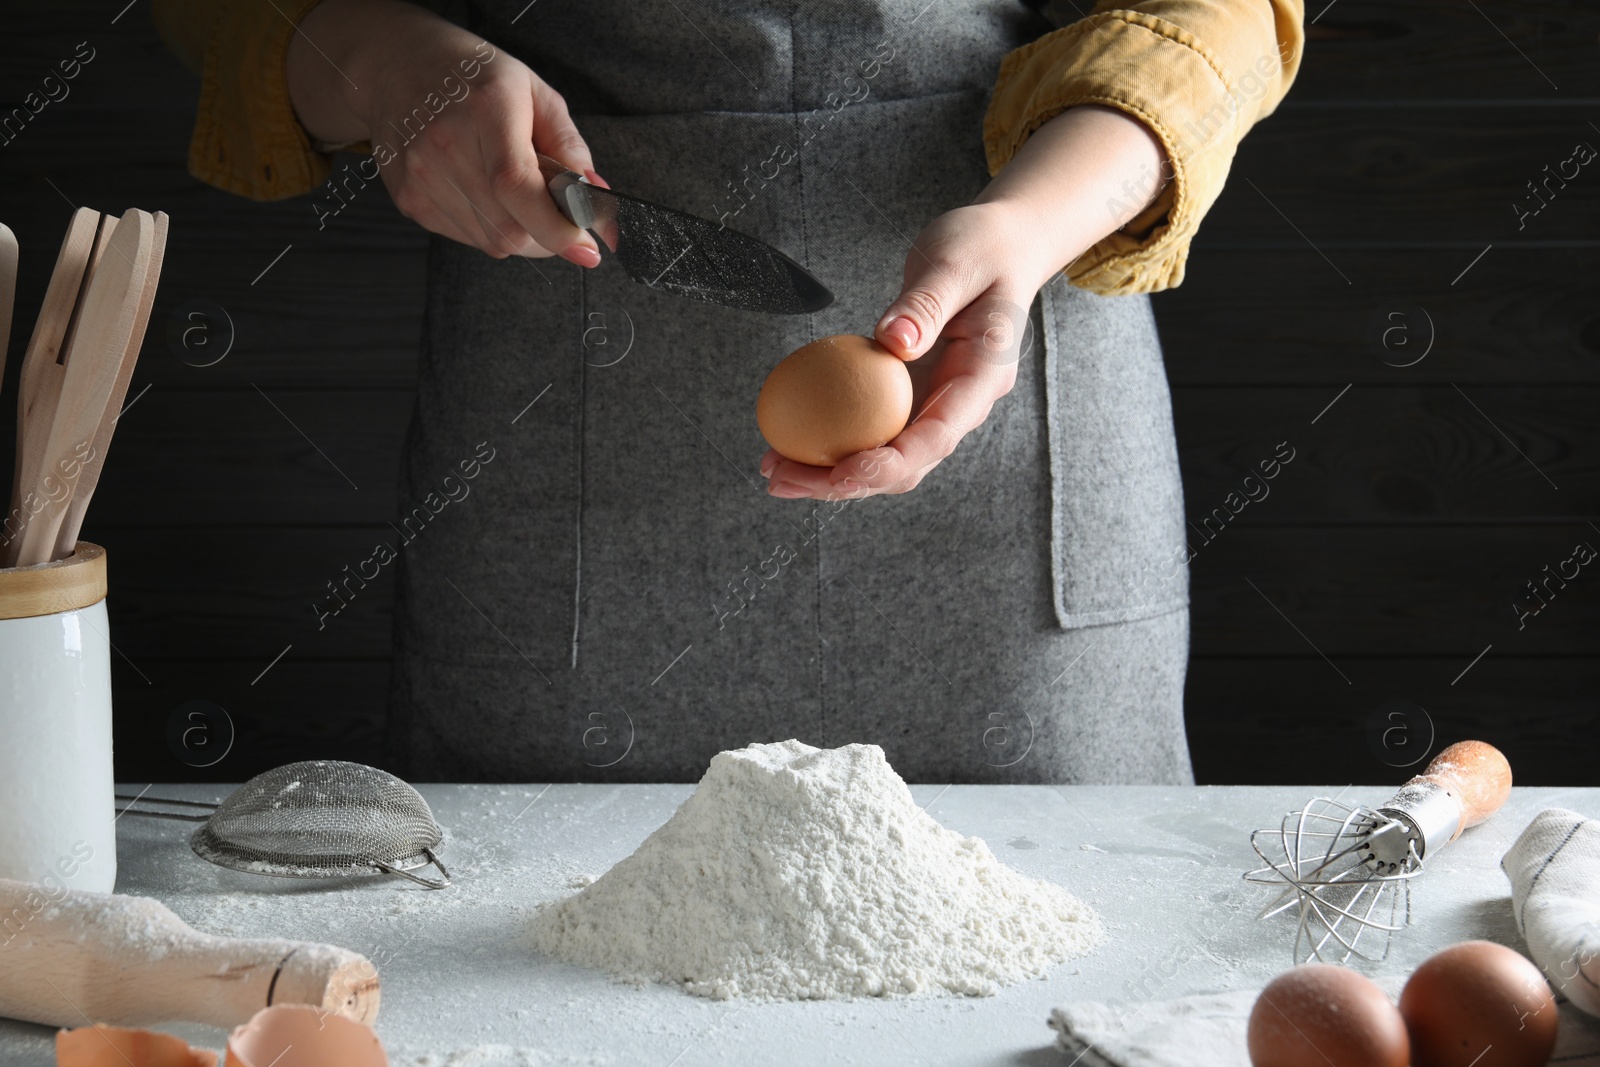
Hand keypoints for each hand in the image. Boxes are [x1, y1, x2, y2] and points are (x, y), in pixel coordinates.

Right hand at [288, 0, 601, 264]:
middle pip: (509, 229)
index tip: (586, 249)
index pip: (518, 186)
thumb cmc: (475, 79)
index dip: (556, 228)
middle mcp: (446, 144)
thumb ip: (569, 146)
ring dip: (518, 233)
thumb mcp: (534, 93)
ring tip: (513, 193)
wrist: (397, 68)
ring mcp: (422, 176)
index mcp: (486, 109)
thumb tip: (594, 195)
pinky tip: (482, 192)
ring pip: (490, 242)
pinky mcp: (410, 199)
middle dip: (547, 237)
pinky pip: (466, 238)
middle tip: (557, 218)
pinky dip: (488, 228)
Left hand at [760, 104, 1170, 499]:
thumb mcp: (956, 263)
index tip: (845, 470)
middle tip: (784, 478)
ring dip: (829, 473)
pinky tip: (788, 443)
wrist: (1001, 245)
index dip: (891, 462)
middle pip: (905, 464)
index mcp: (983, 378)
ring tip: (774, 471)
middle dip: (845, 482)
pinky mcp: (908, 395)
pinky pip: (870, 428)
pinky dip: (831, 441)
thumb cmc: (982, 247)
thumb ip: (927, 303)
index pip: (937, 436)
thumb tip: (893, 341)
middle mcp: (960, 403)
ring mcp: (933, 403)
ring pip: (884, 455)